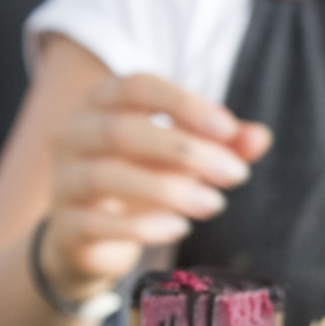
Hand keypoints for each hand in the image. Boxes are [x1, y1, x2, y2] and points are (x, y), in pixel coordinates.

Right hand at [42, 74, 271, 299]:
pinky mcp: (64, 227)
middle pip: (122, 130)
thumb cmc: (144, 178)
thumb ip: (224, 145)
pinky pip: (94, 224)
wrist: (88, 238)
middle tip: (237, 175)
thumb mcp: (186, 157)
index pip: (137, 86)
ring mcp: (63, 181)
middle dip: (186, 151)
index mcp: (102, 102)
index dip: (184, 104)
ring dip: (169, 190)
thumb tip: (261, 137)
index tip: (229, 129)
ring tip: (214, 204)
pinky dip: (141, 226)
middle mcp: (73, 134)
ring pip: (107, 176)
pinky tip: (179, 228)